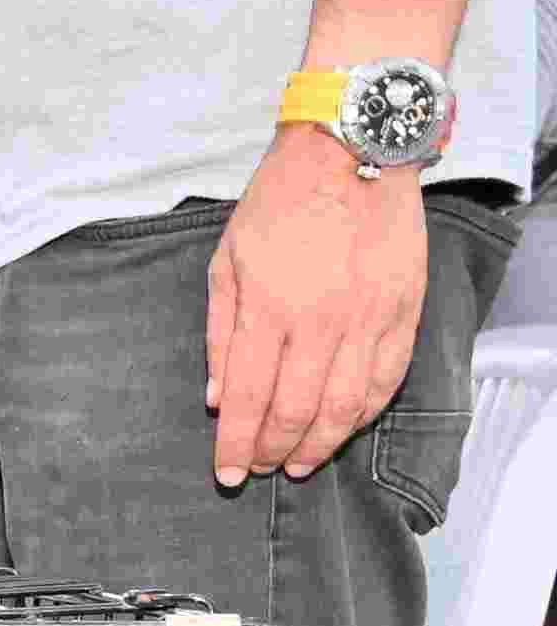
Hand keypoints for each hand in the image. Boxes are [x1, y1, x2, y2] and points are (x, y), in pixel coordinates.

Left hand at [207, 128, 427, 485]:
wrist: (353, 151)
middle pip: (298, 412)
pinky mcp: (406, 308)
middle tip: (261, 471)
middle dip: (275, 452)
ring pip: (347, 405)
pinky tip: (343, 427)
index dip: (237, 445)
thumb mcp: (226, 262)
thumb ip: (221, 336)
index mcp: (270, 309)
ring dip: (322, 444)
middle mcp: (324, 320)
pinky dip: (364, 412)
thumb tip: (219, 399)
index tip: (227, 474)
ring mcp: (371, 316)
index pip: (250, 400)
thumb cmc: (279, 204)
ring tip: (300, 464)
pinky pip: (389, 378)